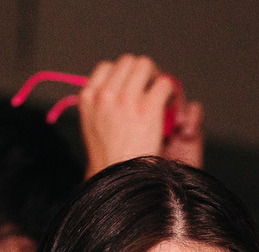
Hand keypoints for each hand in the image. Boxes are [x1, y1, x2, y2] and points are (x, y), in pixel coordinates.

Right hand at [80, 53, 202, 175]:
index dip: (124, 75)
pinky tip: (169, 106)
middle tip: (151, 89)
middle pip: (128, 62)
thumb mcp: (93, 129)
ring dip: (157, 78)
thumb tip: (111, 93)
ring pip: (146, 65)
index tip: (133, 87)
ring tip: (161, 97)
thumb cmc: (111, 163)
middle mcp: (105, 95)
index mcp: (88, 98)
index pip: (107, 67)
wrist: (121, 182)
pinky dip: (171, 92)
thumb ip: (101, 107)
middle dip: (142, 73)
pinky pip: (165, 84)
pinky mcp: (148, 108)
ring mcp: (126, 100)